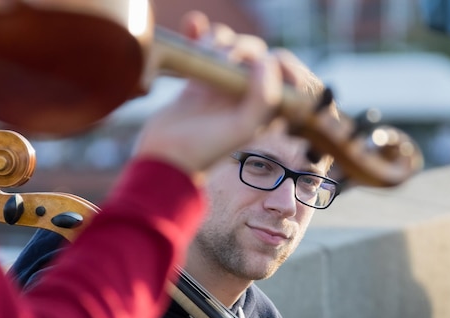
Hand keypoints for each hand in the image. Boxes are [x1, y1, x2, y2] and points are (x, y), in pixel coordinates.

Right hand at [133, 11, 281, 183]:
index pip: (283, 74)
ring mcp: (222, 86)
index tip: (264, 62)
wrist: (166, 155)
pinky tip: (193, 30)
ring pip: (230, 46)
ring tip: (206, 56)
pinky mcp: (198, 80)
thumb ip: (263, 96)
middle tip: (224, 60)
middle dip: (243, 49)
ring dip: (220, 40)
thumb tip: (267, 60)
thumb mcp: (244, 127)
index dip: (278, 62)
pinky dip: (201, 34)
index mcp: (265, 108)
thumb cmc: (207, 147)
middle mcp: (246, 96)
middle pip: (256, 54)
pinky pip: (206, 47)